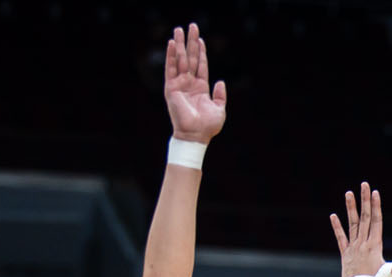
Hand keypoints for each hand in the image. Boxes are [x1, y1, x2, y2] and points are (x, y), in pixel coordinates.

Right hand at [163, 24, 226, 143]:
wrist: (196, 135)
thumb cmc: (208, 126)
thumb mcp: (219, 109)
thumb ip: (220, 95)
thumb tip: (221, 82)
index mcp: (201, 88)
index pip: (201, 65)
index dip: (201, 52)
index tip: (201, 39)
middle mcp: (189, 83)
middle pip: (190, 58)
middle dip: (191, 42)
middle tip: (192, 26)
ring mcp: (180, 84)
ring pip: (180, 59)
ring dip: (180, 44)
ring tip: (179, 29)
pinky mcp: (172, 88)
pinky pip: (170, 68)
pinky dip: (170, 56)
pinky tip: (171, 43)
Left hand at [330, 183, 391, 276]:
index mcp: (374, 244)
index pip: (376, 220)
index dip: (375, 206)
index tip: (375, 192)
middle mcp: (363, 242)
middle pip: (364, 217)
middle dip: (365, 200)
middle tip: (364, 184)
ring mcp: (353, 247)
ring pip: (352, 223)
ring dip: (350, 208)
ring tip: (349, 193)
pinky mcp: (345, 253)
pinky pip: (341, 237)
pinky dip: (337, 226)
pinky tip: (333, 215)